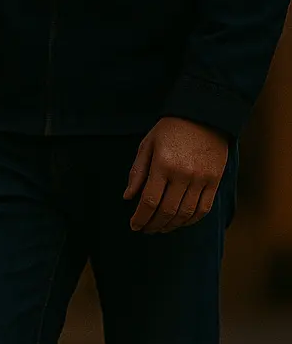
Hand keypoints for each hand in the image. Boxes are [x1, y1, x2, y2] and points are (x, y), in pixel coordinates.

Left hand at [124, 117, 228, 233]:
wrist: (205, 113)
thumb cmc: (170, 129)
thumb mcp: (147, 145)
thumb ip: (137, 172)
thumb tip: (127, 197)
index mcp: (163, 165)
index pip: (149, 201)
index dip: (140, 218)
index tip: (134, 225)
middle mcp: (183, 174)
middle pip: (166, 211)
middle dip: (153, 225)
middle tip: (145, 229)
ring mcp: (201, 178)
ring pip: (184, 213)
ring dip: (170, 226)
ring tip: (160, 228)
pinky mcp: (215, 179)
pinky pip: (203, 208)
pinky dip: (190, 220)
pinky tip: (180, 221)